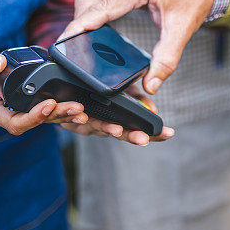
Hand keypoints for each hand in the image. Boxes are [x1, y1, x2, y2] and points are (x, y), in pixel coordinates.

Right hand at [0, 46, 87, 134]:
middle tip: (77, 109)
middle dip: (57, 116)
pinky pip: (47, 109)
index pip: (15, 121)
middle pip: (36, 122)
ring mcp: (18, 108)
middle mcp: (8, 111)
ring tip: (83, 111)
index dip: (33, 116)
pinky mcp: (27, 101)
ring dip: (64, 115)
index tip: (48, 103)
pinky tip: (80, 107)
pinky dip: (63, 109)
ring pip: (44, 118)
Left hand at [59, 83, 174, 145]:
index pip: (139, 130)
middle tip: (143, 139)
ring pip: (98, 129)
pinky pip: (72, 122)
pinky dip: (77, 119)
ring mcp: (86, 125)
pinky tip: (82, 116)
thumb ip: (135, 98)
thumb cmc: (95, 92)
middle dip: (132, 136)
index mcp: (118, 123)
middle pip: (121, 134)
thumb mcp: (120, 90)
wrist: (61, 92)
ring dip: (108, 129)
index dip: (154, 134)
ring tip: (117, 130)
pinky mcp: (66, 121)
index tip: (168, 133)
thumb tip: (150, 108)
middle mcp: (104, 127)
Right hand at [61, 0, 214, 94]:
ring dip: (83, 16)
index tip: (65, 40)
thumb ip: (166, 59)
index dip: (81, 24)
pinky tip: (91, 29)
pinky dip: (92, 11)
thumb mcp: (183, 31)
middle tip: (69, 48)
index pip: (103, 6)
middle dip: (78, 23)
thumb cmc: (194, 0)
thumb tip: (151, 85)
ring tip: (77, 42)